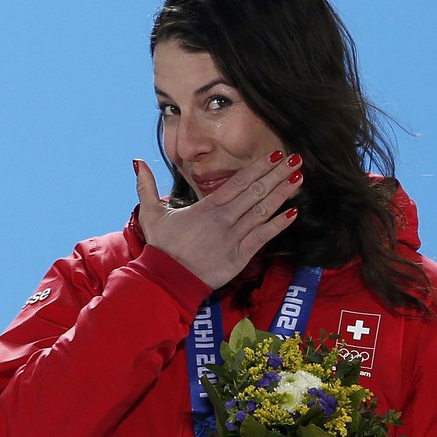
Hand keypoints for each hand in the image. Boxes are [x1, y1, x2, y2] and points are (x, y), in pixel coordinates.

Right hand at [135, 151, 303, 288]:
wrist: (166, 280)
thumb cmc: (161, 246)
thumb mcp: (151, 213)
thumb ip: (146, 186)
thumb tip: (137, 162)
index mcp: (206, 208)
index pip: (237, 183)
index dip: (258, 169)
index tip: (274, 156)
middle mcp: (223, 219)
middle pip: (255, 193)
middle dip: (277, 175)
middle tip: (296, 160)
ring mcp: (232, 238)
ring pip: (261, 212)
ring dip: (282, 195)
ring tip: (299, 180)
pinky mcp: (238, 257)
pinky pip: (262, 238)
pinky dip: (277, 225)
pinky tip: (292, 213)